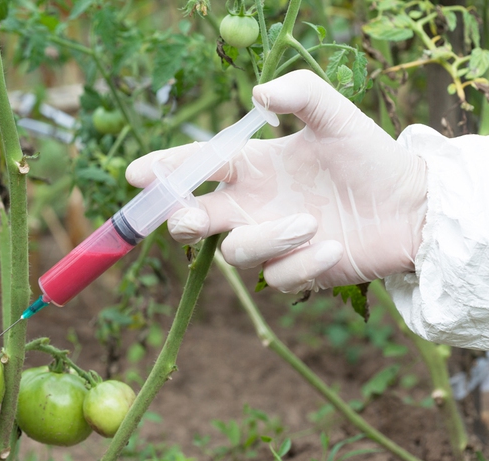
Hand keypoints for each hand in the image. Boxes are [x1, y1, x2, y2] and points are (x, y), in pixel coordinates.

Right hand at [126, 70, 427, 292]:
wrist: (413, 206)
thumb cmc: (370, 157)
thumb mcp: (337, 116)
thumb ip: (301, 94)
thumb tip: (258, 95)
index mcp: (251, 168)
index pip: (196, 168)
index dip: (164, 170)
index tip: (137, 172)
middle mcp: (250, 206)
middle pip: (192, 220)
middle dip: (182, 219)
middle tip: (192, 216)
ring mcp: (268, 241)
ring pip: (235, 253)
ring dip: (268, 238)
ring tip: (312, 221)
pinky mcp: (292, 271)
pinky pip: (276, 277)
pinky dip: (302, 263)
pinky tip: (333, 246)